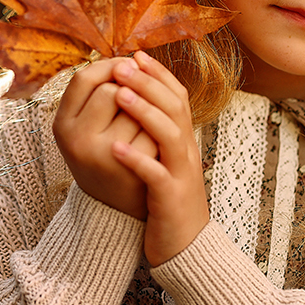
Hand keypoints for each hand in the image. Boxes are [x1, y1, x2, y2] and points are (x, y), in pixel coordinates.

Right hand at [53, 58, 159, 219]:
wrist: (114, 208)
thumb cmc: (103, 157)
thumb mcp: (85, 127)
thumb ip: (98, 94)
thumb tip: (132, 58)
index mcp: (62, 125)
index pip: (85, 78)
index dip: (108, 67)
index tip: (125, 68)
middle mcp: (77, 140)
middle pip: (112, 89)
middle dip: (129, 88)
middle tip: (135, 99)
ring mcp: (103, 155)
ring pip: (136, 107)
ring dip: (147, 107)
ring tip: (144, 121)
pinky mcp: (130, 167)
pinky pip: (152, 129)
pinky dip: (159, 128)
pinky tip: (158, 137)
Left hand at [109, 51, 209, 266]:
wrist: (188, 248)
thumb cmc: (168, 203)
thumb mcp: (166, 163)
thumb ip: (156, 135)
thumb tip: (132, 102)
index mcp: (183, 142)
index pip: (177, 98)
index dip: (159, 74)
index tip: (136, 55)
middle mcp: (186, 153)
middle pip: (175, 108)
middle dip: (148, 83)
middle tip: (123, 64)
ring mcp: (181, 175)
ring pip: (170, 136)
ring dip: (145, 112)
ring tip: (119, 94)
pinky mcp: (171, 199)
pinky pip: (157, 175)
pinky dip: (138, 159)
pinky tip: (116, 148)